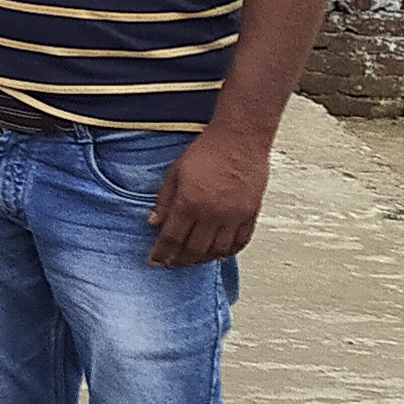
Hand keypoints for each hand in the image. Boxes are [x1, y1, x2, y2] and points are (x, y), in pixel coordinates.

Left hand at [147, 126, 271, 266]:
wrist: (239, 140)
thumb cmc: (206, 151)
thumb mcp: (175, 172)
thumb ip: (164, 200)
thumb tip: (153, 223)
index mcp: (190, 203)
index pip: (172, 238)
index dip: (161, 253)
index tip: (154, 261)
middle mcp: (212, 214)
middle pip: (194, 249)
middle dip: (179, 260)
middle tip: (170, 263)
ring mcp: (234, 216)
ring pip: (217, 250)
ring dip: (202, 260)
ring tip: (191, 260)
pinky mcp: (250, 214)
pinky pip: (240, 242)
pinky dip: (228, 252)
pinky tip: (218, 254)